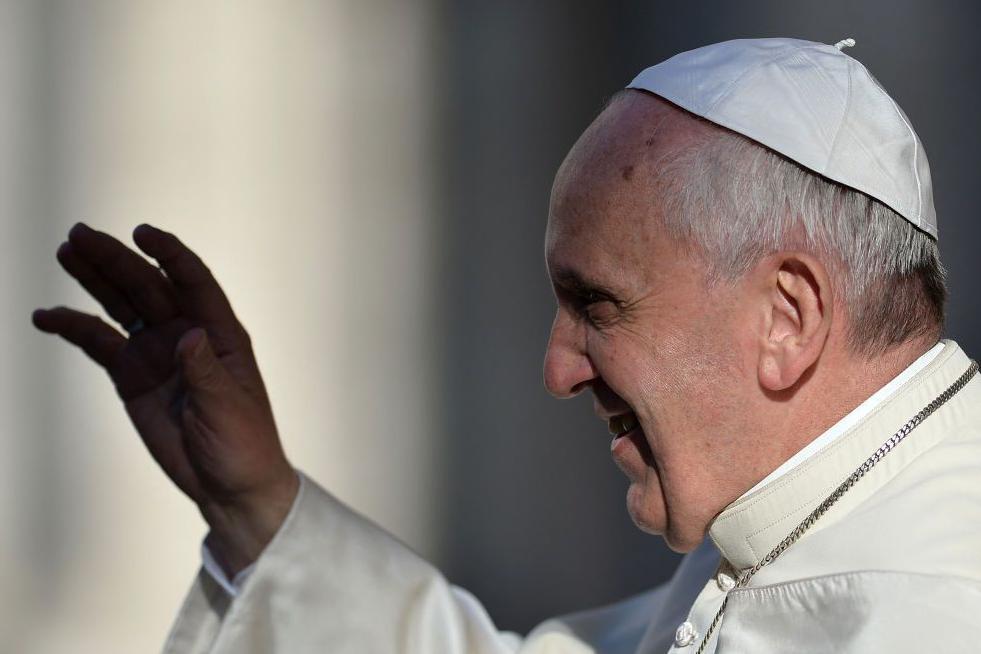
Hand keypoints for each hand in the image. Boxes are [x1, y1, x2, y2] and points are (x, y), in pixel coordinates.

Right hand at [32, 222, 298, 574]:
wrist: (228, 484)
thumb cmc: (243, 443)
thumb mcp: (228, 408)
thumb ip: (205, 371)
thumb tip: (188, 335)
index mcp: (219, 334)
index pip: (194, 282)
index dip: (170, 255)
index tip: (142, 233)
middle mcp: (186, 333)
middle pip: (148, 287)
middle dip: (116, 260)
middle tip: (79, 236)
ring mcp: (156, 352)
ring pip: (122, 306)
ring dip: (94, 279)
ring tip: (66, 253)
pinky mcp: (132, 375)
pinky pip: (100, 344)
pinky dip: (75, 328)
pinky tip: (47, 317)